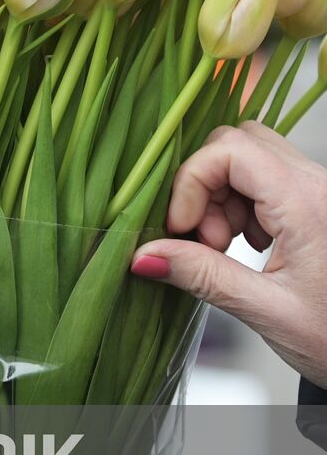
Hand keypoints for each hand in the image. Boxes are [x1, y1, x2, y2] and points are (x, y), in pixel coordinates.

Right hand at [131, 121, 326, 386]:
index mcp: (309, 204)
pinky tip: (244, 247)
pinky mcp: (314, 205)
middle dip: (203, 187)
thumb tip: (144, 256)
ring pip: (247, 160)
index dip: (191, 183)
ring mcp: (317, 192)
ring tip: (223, 250)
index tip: (180, 229)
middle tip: (204, 240)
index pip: (228, 151)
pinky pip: (263, 182)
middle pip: (236, 144)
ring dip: (219, 198)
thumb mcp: (267, 310)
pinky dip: (238, 207)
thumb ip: (203, 276)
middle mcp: (317, 186)